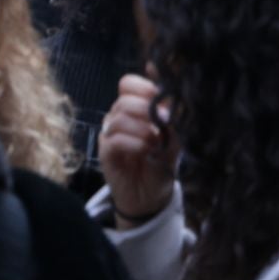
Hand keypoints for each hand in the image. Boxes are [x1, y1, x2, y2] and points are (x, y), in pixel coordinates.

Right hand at [100, 74, 179, 222]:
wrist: (152, 196)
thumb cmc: (162, 162)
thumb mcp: (173, 137)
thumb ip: (170, 116)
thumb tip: (168, 96)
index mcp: (135, 108)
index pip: (128, 84)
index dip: (142, 85)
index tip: (158, 94)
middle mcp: (119, 116)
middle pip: (124, 100)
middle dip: (145, 109)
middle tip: (163, 123)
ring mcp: (110, 134)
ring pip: (118, 119)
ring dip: (141, 129)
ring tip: (155, 143)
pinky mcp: (105, 152)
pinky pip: (114, 140)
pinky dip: (133, 143)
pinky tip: (145, 150)